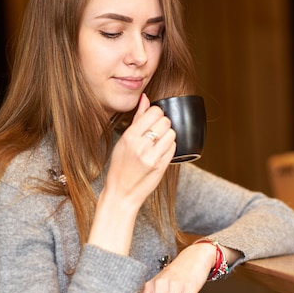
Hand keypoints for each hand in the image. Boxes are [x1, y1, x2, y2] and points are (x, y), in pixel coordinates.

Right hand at [88, 94, 175, 255]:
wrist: (121, 193)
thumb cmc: (120, 167)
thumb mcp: (123, 141)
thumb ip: (136, 119)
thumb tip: (145, 99)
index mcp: (130, 136)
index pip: (154, 112)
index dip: (156, 114)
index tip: (151, 121)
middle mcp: (141, 146)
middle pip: (165, 121)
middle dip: (162, 124)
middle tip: (155, 133)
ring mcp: (152, 157)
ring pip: (172, 133)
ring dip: (167, 136)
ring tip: (157, 143)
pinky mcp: (161, 166)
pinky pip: (173, 147)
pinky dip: (169, 147)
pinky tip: (160, 152)